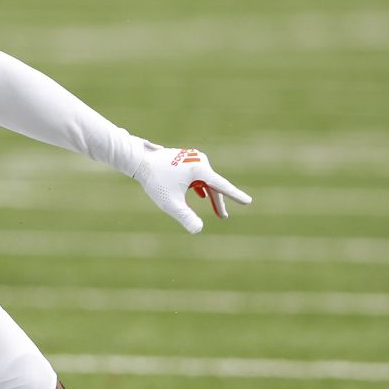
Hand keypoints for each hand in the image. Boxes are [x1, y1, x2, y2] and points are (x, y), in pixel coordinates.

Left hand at [133, 141, 251, 232]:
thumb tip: (198, 230)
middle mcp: (199, 161)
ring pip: (205, 181)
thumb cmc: (155, 181)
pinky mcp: (186, 159)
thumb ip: (185, 216)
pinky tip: (202, 194)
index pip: (222, 186)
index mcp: (200, 170)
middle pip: (213, 185)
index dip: (235, 196)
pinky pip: (198, 176)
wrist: (139, 160)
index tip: (248, 202)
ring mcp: (193, 159)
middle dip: (218, 202)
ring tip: (218, 211)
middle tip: (223, 217)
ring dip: (210, 195)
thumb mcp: (170, 203)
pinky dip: (200, 187)